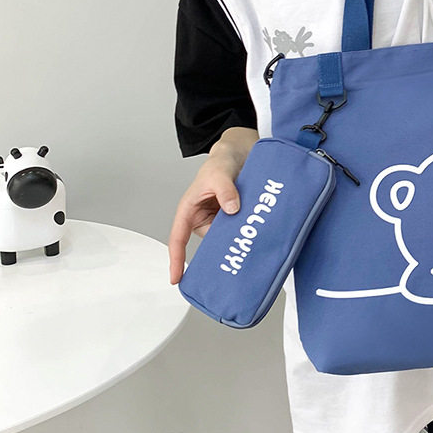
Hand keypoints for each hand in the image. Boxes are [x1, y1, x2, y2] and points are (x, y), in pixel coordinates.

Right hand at [167, 152, 244, 284]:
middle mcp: (202, 218)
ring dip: (237, 234)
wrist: (240, 154)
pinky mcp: (234, 219)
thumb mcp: (220, 174)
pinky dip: (246, 229)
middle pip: (209, 241)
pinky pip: (238, 229)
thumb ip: (226, 190)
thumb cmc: (220, 162)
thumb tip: (232, 209)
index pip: (178, 239)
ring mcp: (218, 220)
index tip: (176, 278)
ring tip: (250, 226)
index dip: (176, 260)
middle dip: (221, 247)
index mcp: (189, 210)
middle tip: (236, 245)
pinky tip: (256, 226)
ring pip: (226, 236)